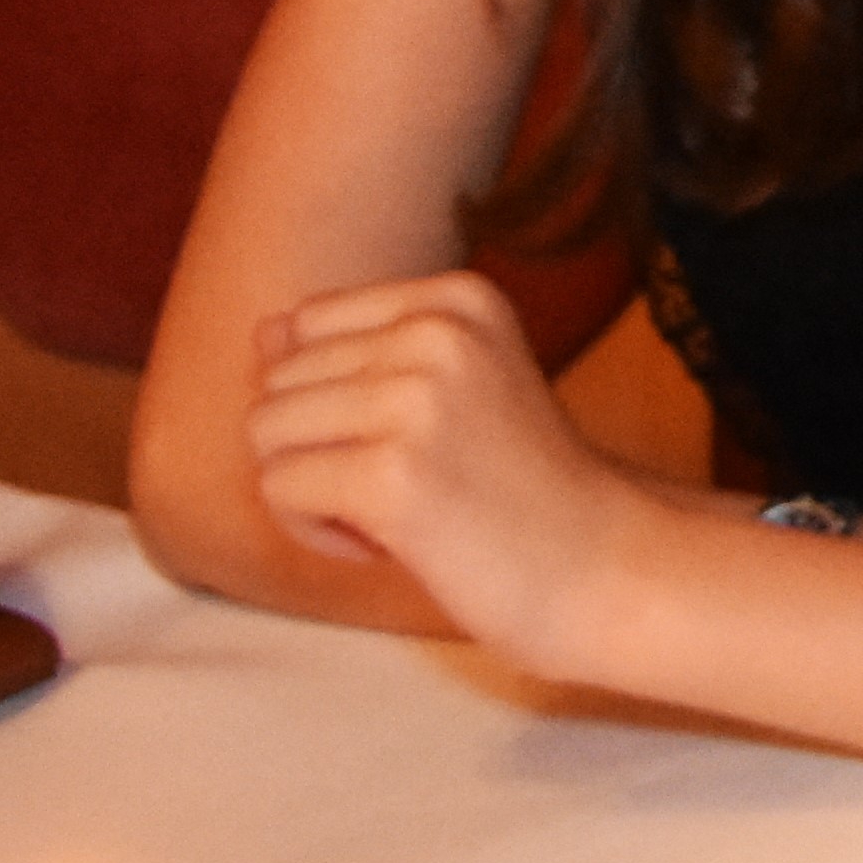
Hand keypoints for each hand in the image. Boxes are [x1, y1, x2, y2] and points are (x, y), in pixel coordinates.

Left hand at [244, 272, 642, 662]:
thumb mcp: (450, 387)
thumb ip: (357, 349)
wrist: (598, 565)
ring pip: (266, 432)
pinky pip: (278, 489)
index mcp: (459, 297)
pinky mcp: (392, 474)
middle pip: (279, 380)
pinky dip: (315, 530)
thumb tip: (265, 328)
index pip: (306, 326)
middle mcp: (438, 333)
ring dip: (311, 488)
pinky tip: (387, 541)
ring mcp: (416, 400)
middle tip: (411, 482)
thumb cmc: (514, 483)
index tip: (415, 438)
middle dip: (320, 445)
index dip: (338, 397)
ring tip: (396, 510)